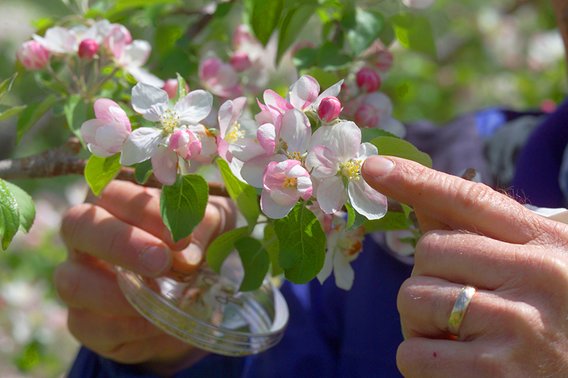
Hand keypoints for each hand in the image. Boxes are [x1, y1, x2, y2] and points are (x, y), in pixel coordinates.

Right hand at [55, 180, 234, 375]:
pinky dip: (124, 327)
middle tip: (160, 262)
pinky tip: (156, 324)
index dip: (146, 213)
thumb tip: (186, 255)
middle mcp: (86, 235)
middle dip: (120, 243)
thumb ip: (203, 227)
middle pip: (77, 226)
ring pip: (71, 280)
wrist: (193, 299)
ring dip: (115, 292)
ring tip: (158, 297)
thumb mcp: (212, 226)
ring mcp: (77, 277)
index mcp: (115, 200)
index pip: (115, 194)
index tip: (182, 238)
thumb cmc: (196, 244)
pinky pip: (87, 324)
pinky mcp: (82, 320)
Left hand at [362, 156, 567, 376]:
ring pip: (413, 298)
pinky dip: (421, 364)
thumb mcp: (537, 269)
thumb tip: (419, 198)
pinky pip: (413, 354)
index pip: (470, 199)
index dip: (415, 180)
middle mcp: (538, 275)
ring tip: (458, 340)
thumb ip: (481, 236)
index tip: (374, 167)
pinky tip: (456, 366)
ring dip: (420, 324)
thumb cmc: (555, 324)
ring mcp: (518, 325)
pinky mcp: (496, 374)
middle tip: (454, 308)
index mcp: (548, 244)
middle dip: (426, 279)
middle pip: (428, 250)